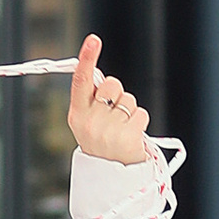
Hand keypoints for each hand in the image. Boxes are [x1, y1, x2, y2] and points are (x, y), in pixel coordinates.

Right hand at [66, 33, 155, 168]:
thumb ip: (92, 99)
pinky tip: (132, 136)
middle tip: (113, 115)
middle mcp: (91, 122)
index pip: (81, 81)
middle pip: (112, 86)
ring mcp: (109, 130)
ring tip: (122, 130)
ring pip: (128, 99)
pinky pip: (141, 113)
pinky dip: (140, 122)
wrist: (109, 179)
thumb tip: (99, 73)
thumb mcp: (87, 122)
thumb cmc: (100, 144)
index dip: (87, 58)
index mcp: (77, 115)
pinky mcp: (128, 137)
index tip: (93, 39)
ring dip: (130, 111)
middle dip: (117, 94)